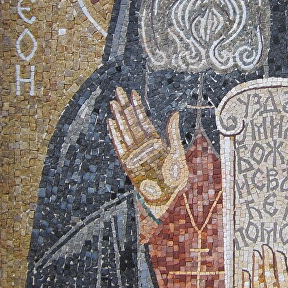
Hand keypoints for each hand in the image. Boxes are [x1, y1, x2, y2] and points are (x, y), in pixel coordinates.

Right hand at [108, 87, 187, 216]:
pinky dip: (115, 134)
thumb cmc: (174, 177)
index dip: (138, 106)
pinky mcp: (127, 162)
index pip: (143, 119)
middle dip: (125, 106)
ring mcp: (134, 152)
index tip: (133, 93)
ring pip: (124, 130)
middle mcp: (142, 144)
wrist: (167, 197)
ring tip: (113, 103)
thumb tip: (175, 113)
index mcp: (155, 141)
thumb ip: (172, 133)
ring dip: (118, 117)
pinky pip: (120, 145)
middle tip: (118, 91)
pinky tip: (111, 122)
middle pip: (131, 121)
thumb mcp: (177, 152)